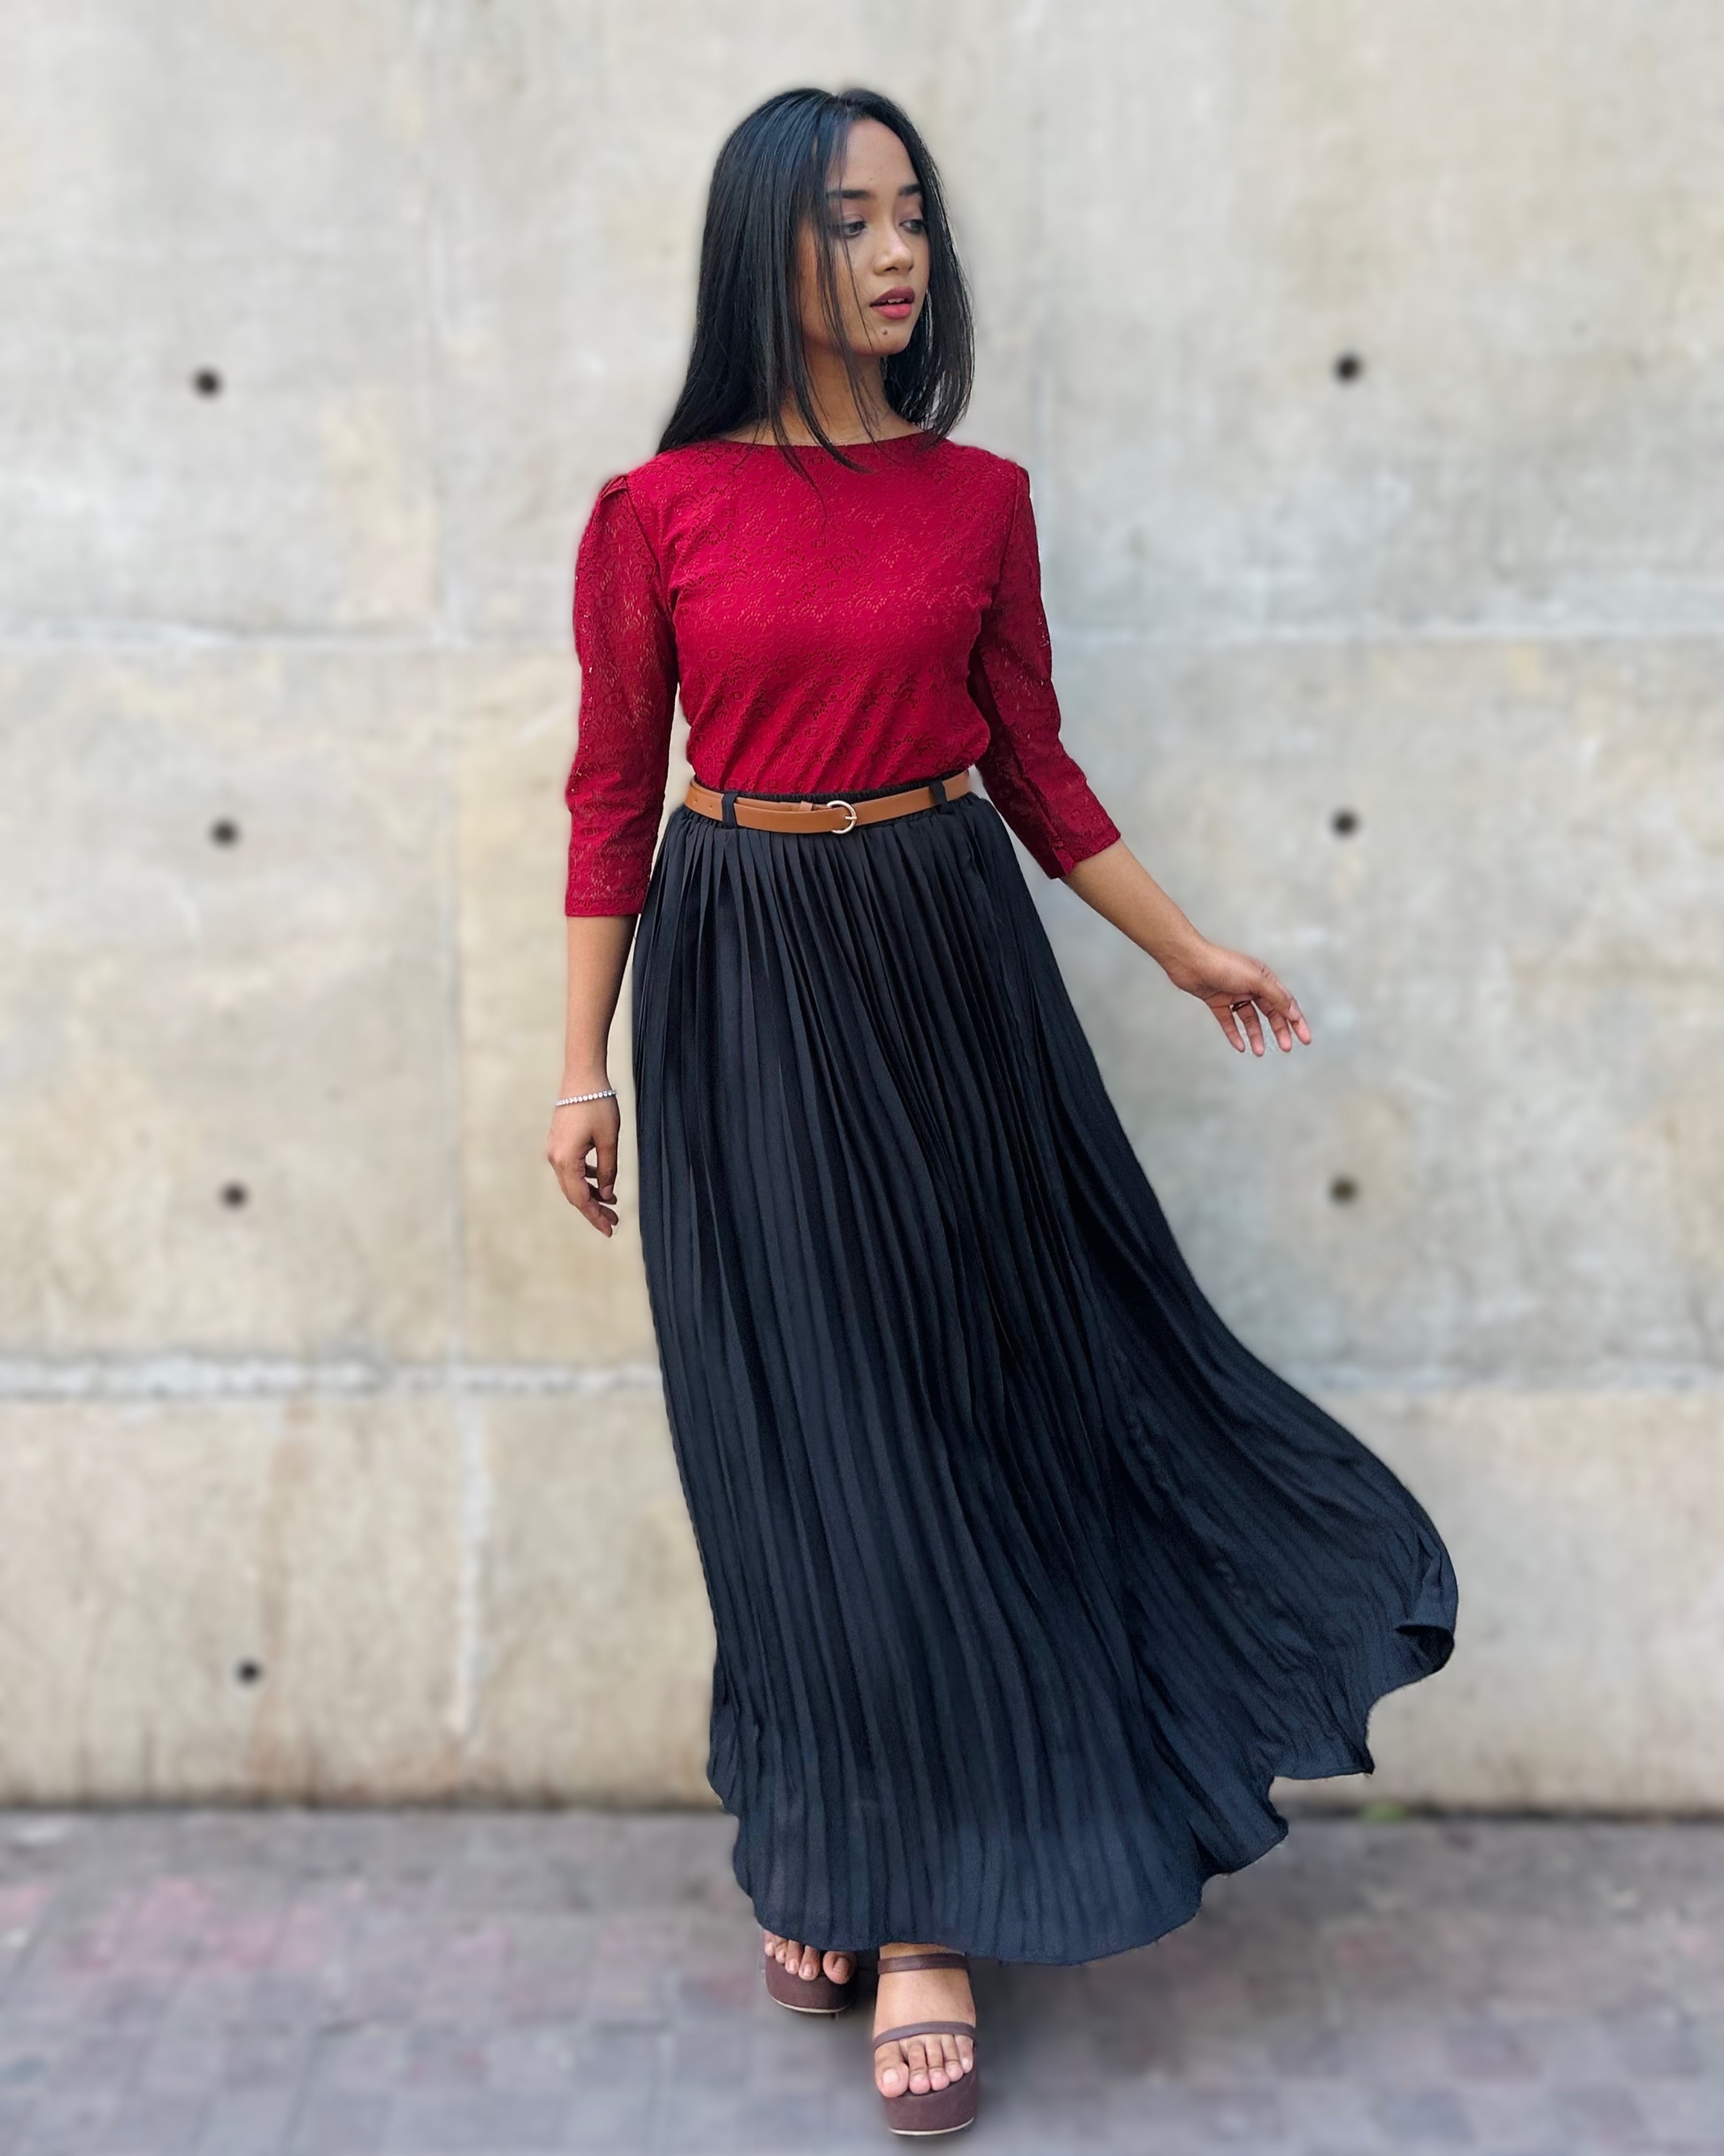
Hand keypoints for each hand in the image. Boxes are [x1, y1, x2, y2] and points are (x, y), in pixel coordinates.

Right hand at [547, 1089, 621, 1234]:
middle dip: (594, 1209)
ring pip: (573, 1182)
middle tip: (614, 1222)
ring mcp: (555, 1150)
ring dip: (591, 1194)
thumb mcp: (609, 1141)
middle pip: (574, 1194)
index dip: (595, 1216)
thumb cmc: (598, 1106)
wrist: (583, 1077)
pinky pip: (571, 1169)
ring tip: (612, 1205)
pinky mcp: (559, 1142)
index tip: (610, 1230)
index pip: (581, 1198)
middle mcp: (555, 1158)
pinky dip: (586, 1178)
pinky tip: (602, 1181)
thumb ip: (608, 1170)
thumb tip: (608, 1195)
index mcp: (566, 1160)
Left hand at [1161, 940, 1311, 1055]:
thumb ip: (1275, 997)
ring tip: (1259, 1051)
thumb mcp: (1255, 980)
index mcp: (1264, 977)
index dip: (1297, 1021)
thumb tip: (1294, 1012)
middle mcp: (1251, 985)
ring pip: (1250, 1019)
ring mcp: (1234, 994)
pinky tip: (1239, 1046)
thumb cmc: (1222, 965)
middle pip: (1270, 1012)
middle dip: (1279, 1030)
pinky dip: (1234, 1034)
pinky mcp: (1217, 1001)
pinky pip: (1229, 1021)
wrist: (1189, 962)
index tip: (1305, 1039)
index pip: (1286, 1002)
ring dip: (1256, 1035)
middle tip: (1286, 1048)